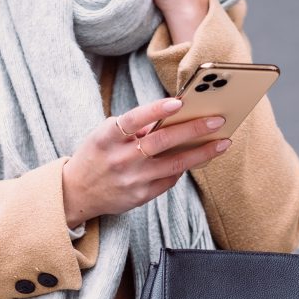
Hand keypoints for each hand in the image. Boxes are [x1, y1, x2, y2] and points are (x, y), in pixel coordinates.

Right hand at [62, 97, 231, 226]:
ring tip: (222, 143)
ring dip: (201, 153)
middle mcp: (119, 159)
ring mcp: (131, 180)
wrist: (76, 193)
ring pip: (173, 165)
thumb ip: (135, 127)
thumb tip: (174, 117)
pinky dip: (184, 168)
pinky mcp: (140, 197)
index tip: (178, 102)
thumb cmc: (97, 155)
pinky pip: (169, 180)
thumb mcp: (105, 135)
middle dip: (192, 130)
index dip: (155, 110)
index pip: (133, 120)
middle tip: (217, 120)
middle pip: (160, 142)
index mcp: (106, 138)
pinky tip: (198, 158)